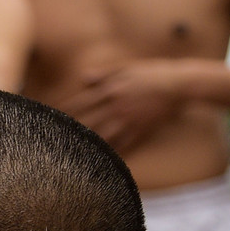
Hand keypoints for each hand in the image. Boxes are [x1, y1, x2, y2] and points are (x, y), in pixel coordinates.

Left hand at [62, 60, 199, 152]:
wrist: (180, 84)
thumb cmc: (153, 73)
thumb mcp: (127, 69)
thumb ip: (104, 75)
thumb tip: (82, 78)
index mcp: (111, 89)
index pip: (80, 102)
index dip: (63, 112)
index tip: (49, 118)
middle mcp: (116, 105)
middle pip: (87, 122)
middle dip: (69, 132)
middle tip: (53, 142)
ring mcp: (128, 119)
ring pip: (102, 136)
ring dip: (86, 146)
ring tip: (71, 155)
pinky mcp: (141, 130)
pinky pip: (122, 145)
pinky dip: (110, 154)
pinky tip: (98, 161)